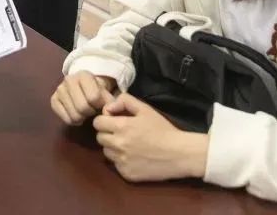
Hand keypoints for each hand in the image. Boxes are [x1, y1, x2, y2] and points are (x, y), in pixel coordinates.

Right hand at [50, 72, 116, 125]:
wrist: (83, 87)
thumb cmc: (97, 91)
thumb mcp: (106, 93)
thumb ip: (110, 102)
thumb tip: (107, 112)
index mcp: (84, 75)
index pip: (94, 97)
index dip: (99, 105)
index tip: (100, 103)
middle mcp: (69, 79)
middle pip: (82, 108)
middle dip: (90, 113)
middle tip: (92, 110)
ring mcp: (59, 89)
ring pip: (74, 115)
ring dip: (82, 118)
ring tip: (85, 112)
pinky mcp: (53, 99)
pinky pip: (65, 119)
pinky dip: (73, 121)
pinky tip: (76, 114)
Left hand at [93, 93, 208, 181]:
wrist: (179, 154)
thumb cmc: (162, 129)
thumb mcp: (145, 109)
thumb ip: (124, 101)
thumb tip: (108, 106)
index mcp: (121, 127)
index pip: (97, 122)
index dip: (104, 120)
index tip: (114, 121)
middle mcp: (118, 145)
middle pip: (99, 137)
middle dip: (107, 133)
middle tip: (121, 133)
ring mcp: (121, 161)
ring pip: (106, 152)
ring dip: (113, 147)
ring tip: (129, 145)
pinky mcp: (126, 174)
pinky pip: (116, 165)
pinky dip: (121, 161)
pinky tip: (134, 157)